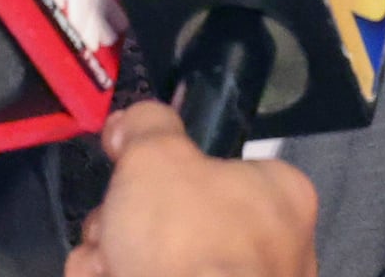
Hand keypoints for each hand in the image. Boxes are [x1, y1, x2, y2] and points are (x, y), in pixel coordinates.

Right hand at [62, 102, 317, 276]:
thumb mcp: (158, 158)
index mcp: (278, 197)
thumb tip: (135, 121)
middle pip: (172, 217)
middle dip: (123, 221)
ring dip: (110, 257)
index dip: (160, 164)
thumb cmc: (189, 247)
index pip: (213, 165)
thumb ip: (147, 128)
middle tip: (112, 224)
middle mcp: (269, 250)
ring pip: (151, 259)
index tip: (126, 164)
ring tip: (107, 265)